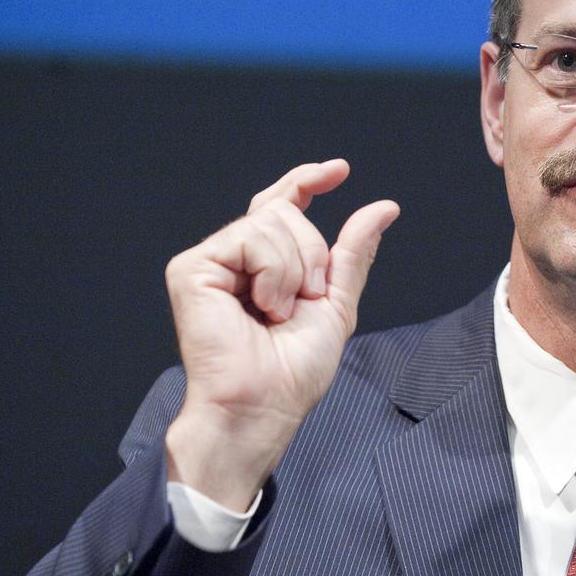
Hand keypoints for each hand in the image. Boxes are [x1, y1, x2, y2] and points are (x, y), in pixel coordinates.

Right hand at [163, 159, 398, 508]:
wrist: (265, 404)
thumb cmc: (293, 371)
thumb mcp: (336, 304)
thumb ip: (352, 253)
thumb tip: (384, 207)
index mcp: (262, 265)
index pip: (283, 204)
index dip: (308, 180)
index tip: (339, 170)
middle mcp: (232, 257)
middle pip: (285, 210)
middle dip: (313, 254)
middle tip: (303, 302)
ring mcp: (209, 260)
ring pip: (272, 220)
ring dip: (295, 271)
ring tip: (278, 313)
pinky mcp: (191, 268)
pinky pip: (251, 237)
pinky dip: (273, 274)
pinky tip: (262, 308)